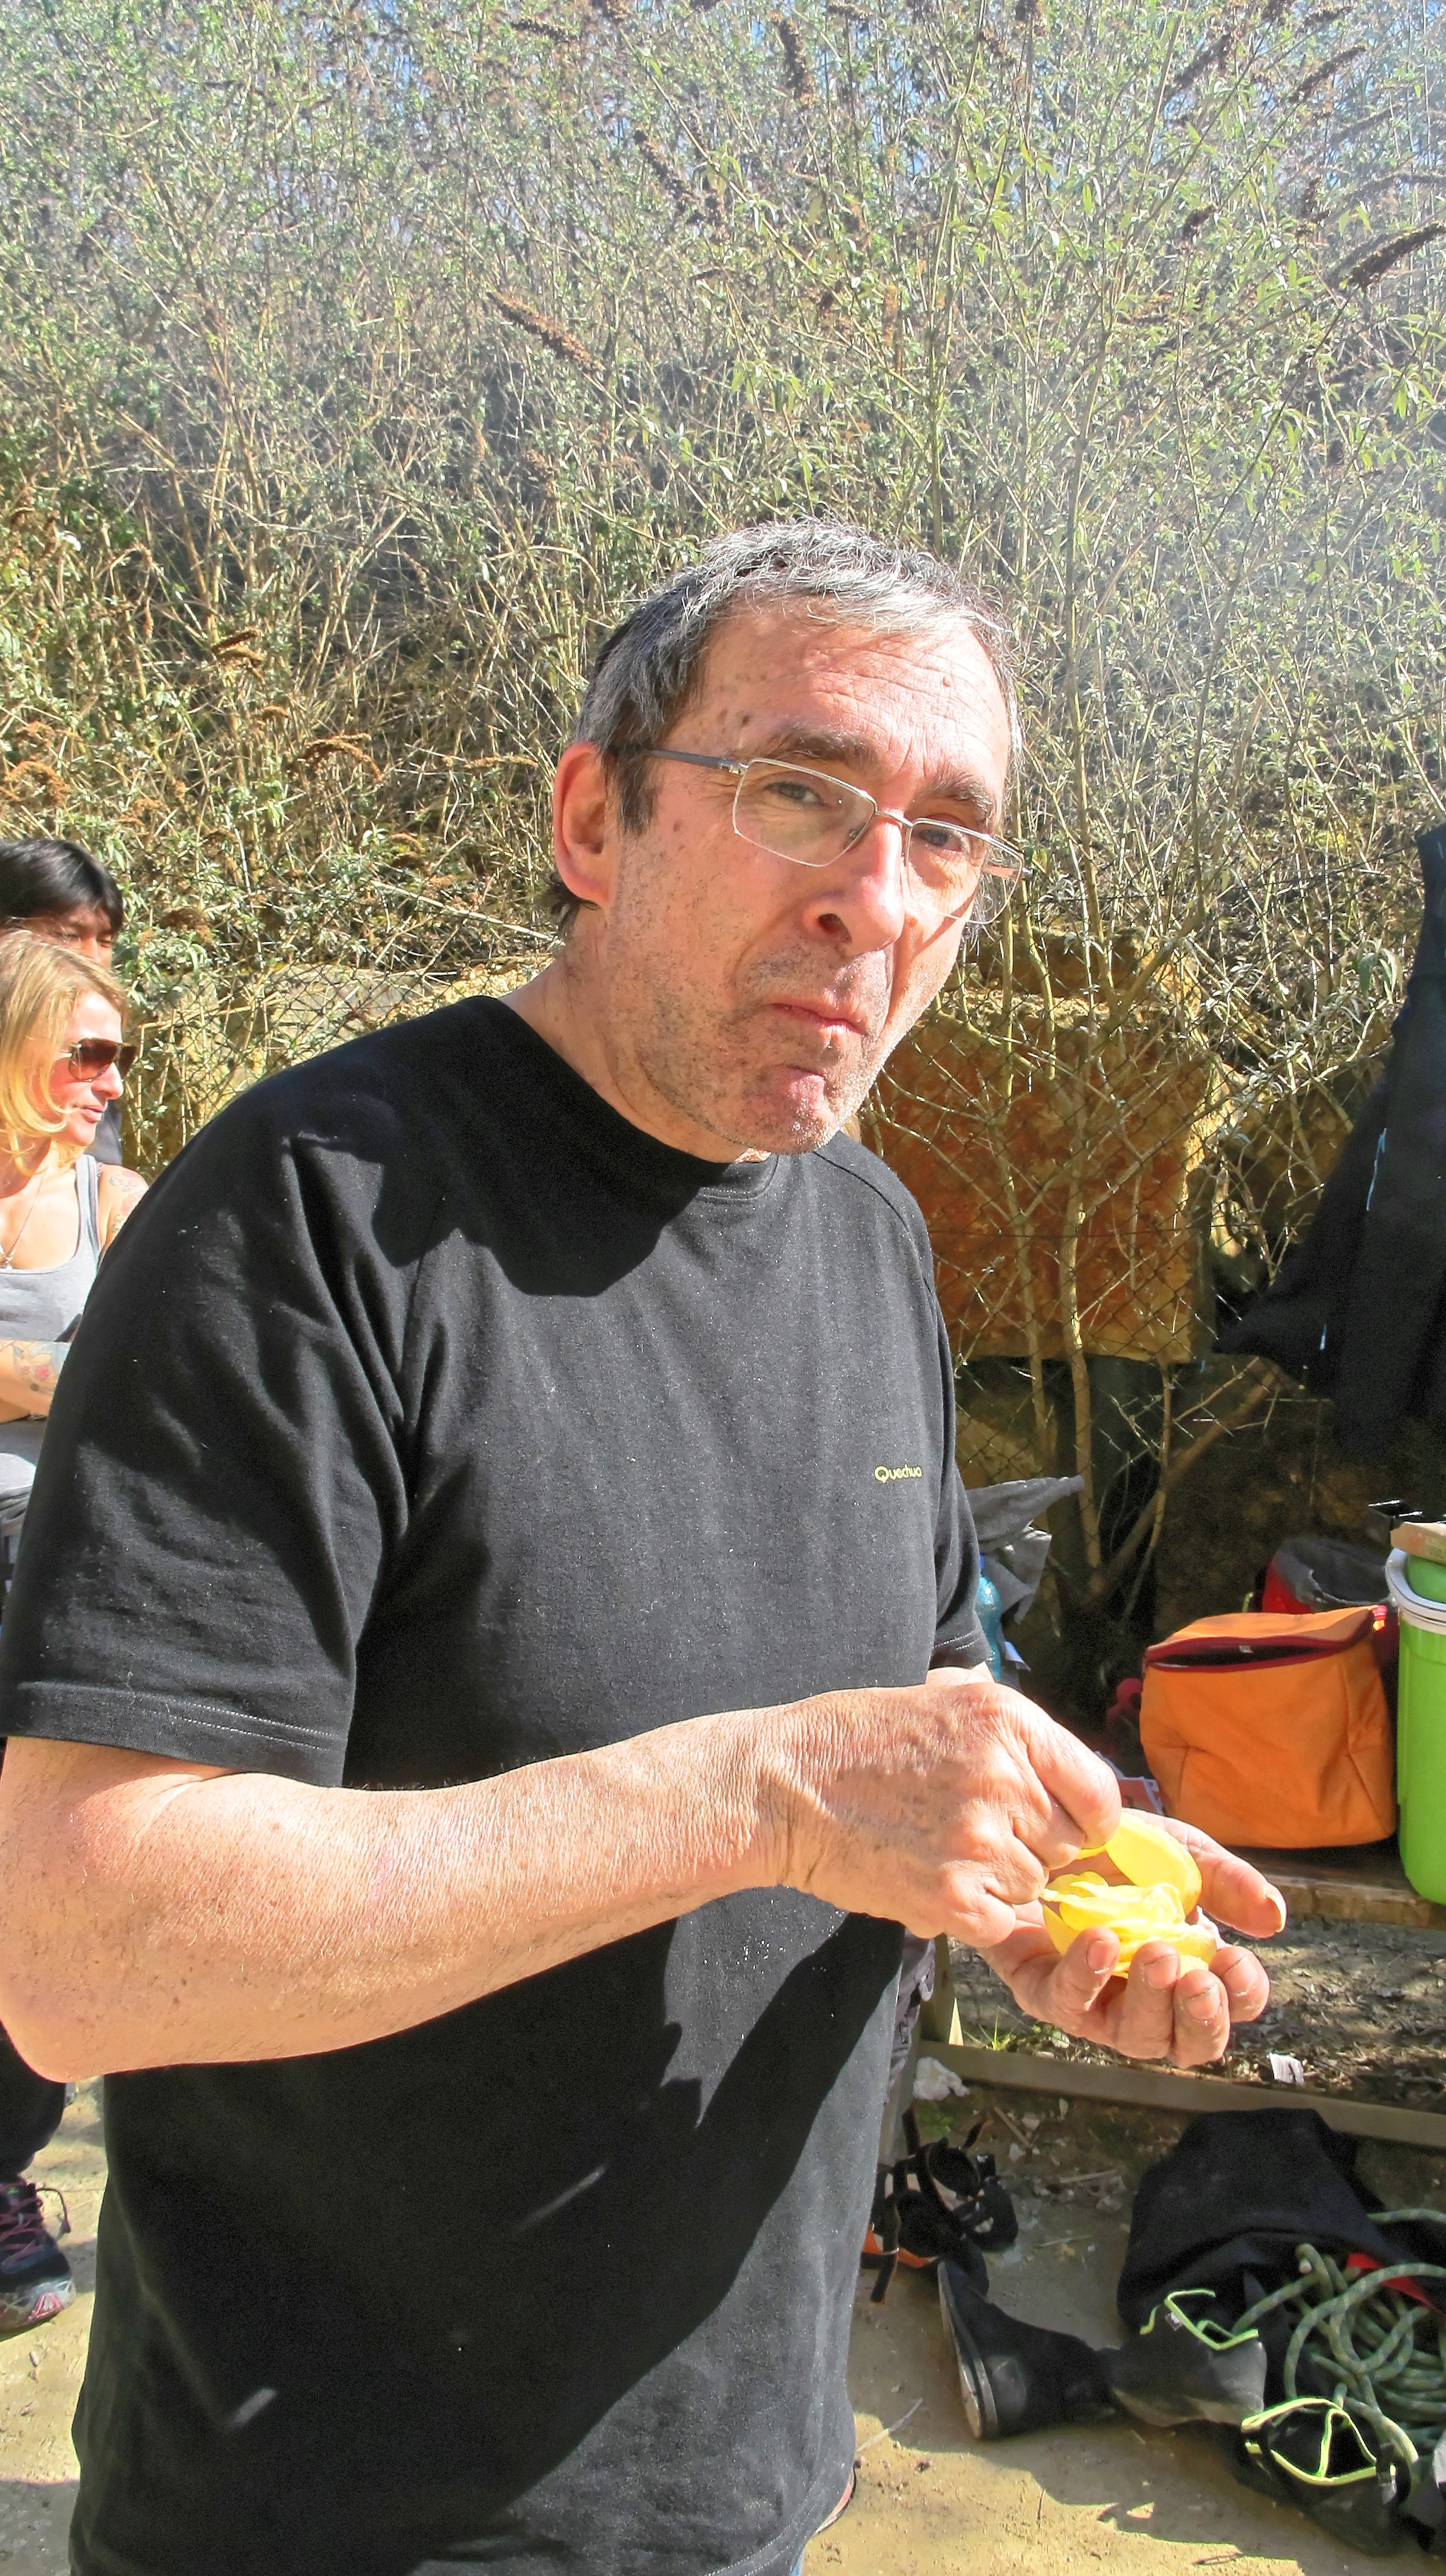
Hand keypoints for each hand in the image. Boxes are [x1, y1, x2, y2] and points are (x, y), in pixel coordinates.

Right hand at [771, 1674, 1121, 1945]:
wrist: (782, 1786)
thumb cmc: (857, 1740)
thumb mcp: (942, 1699)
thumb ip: (1008, 1729)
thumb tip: (1064, 1765)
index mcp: (1009, 1721)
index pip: (1098, 1791)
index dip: (1084, 1816)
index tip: (1056, 1823)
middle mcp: (1004, 1777)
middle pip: (1067, 1845)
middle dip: (1031, 1846)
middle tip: (971, 1832)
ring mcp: (979, 1839)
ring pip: (1032, 1886)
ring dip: (997, 1881)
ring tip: (940, 1851)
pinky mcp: (951, 1895)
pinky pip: (999, 1923)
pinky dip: (971, 1915)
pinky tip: (929, 1881)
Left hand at [978, 1817, 1283, 2067]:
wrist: (1041, 1826)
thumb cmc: (1118, 1853)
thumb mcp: (1179, 1855)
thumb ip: (1225, 1882)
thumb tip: (1274, 1917)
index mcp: (1192, 1968)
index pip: (1233, 2004)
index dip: (1242, 1995)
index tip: (1236, 1961)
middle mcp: (1149, 1999)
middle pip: (1188, 2042)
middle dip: (1201, 2017)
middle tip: (1198, 1978)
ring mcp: (1097, 2003)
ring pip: (1133, 2037)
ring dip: (1151, 2002)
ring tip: (1157, 1956)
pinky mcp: (1043, 1990)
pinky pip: (1067, 2002)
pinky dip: (1087, 1977)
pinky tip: (1100, 1943)